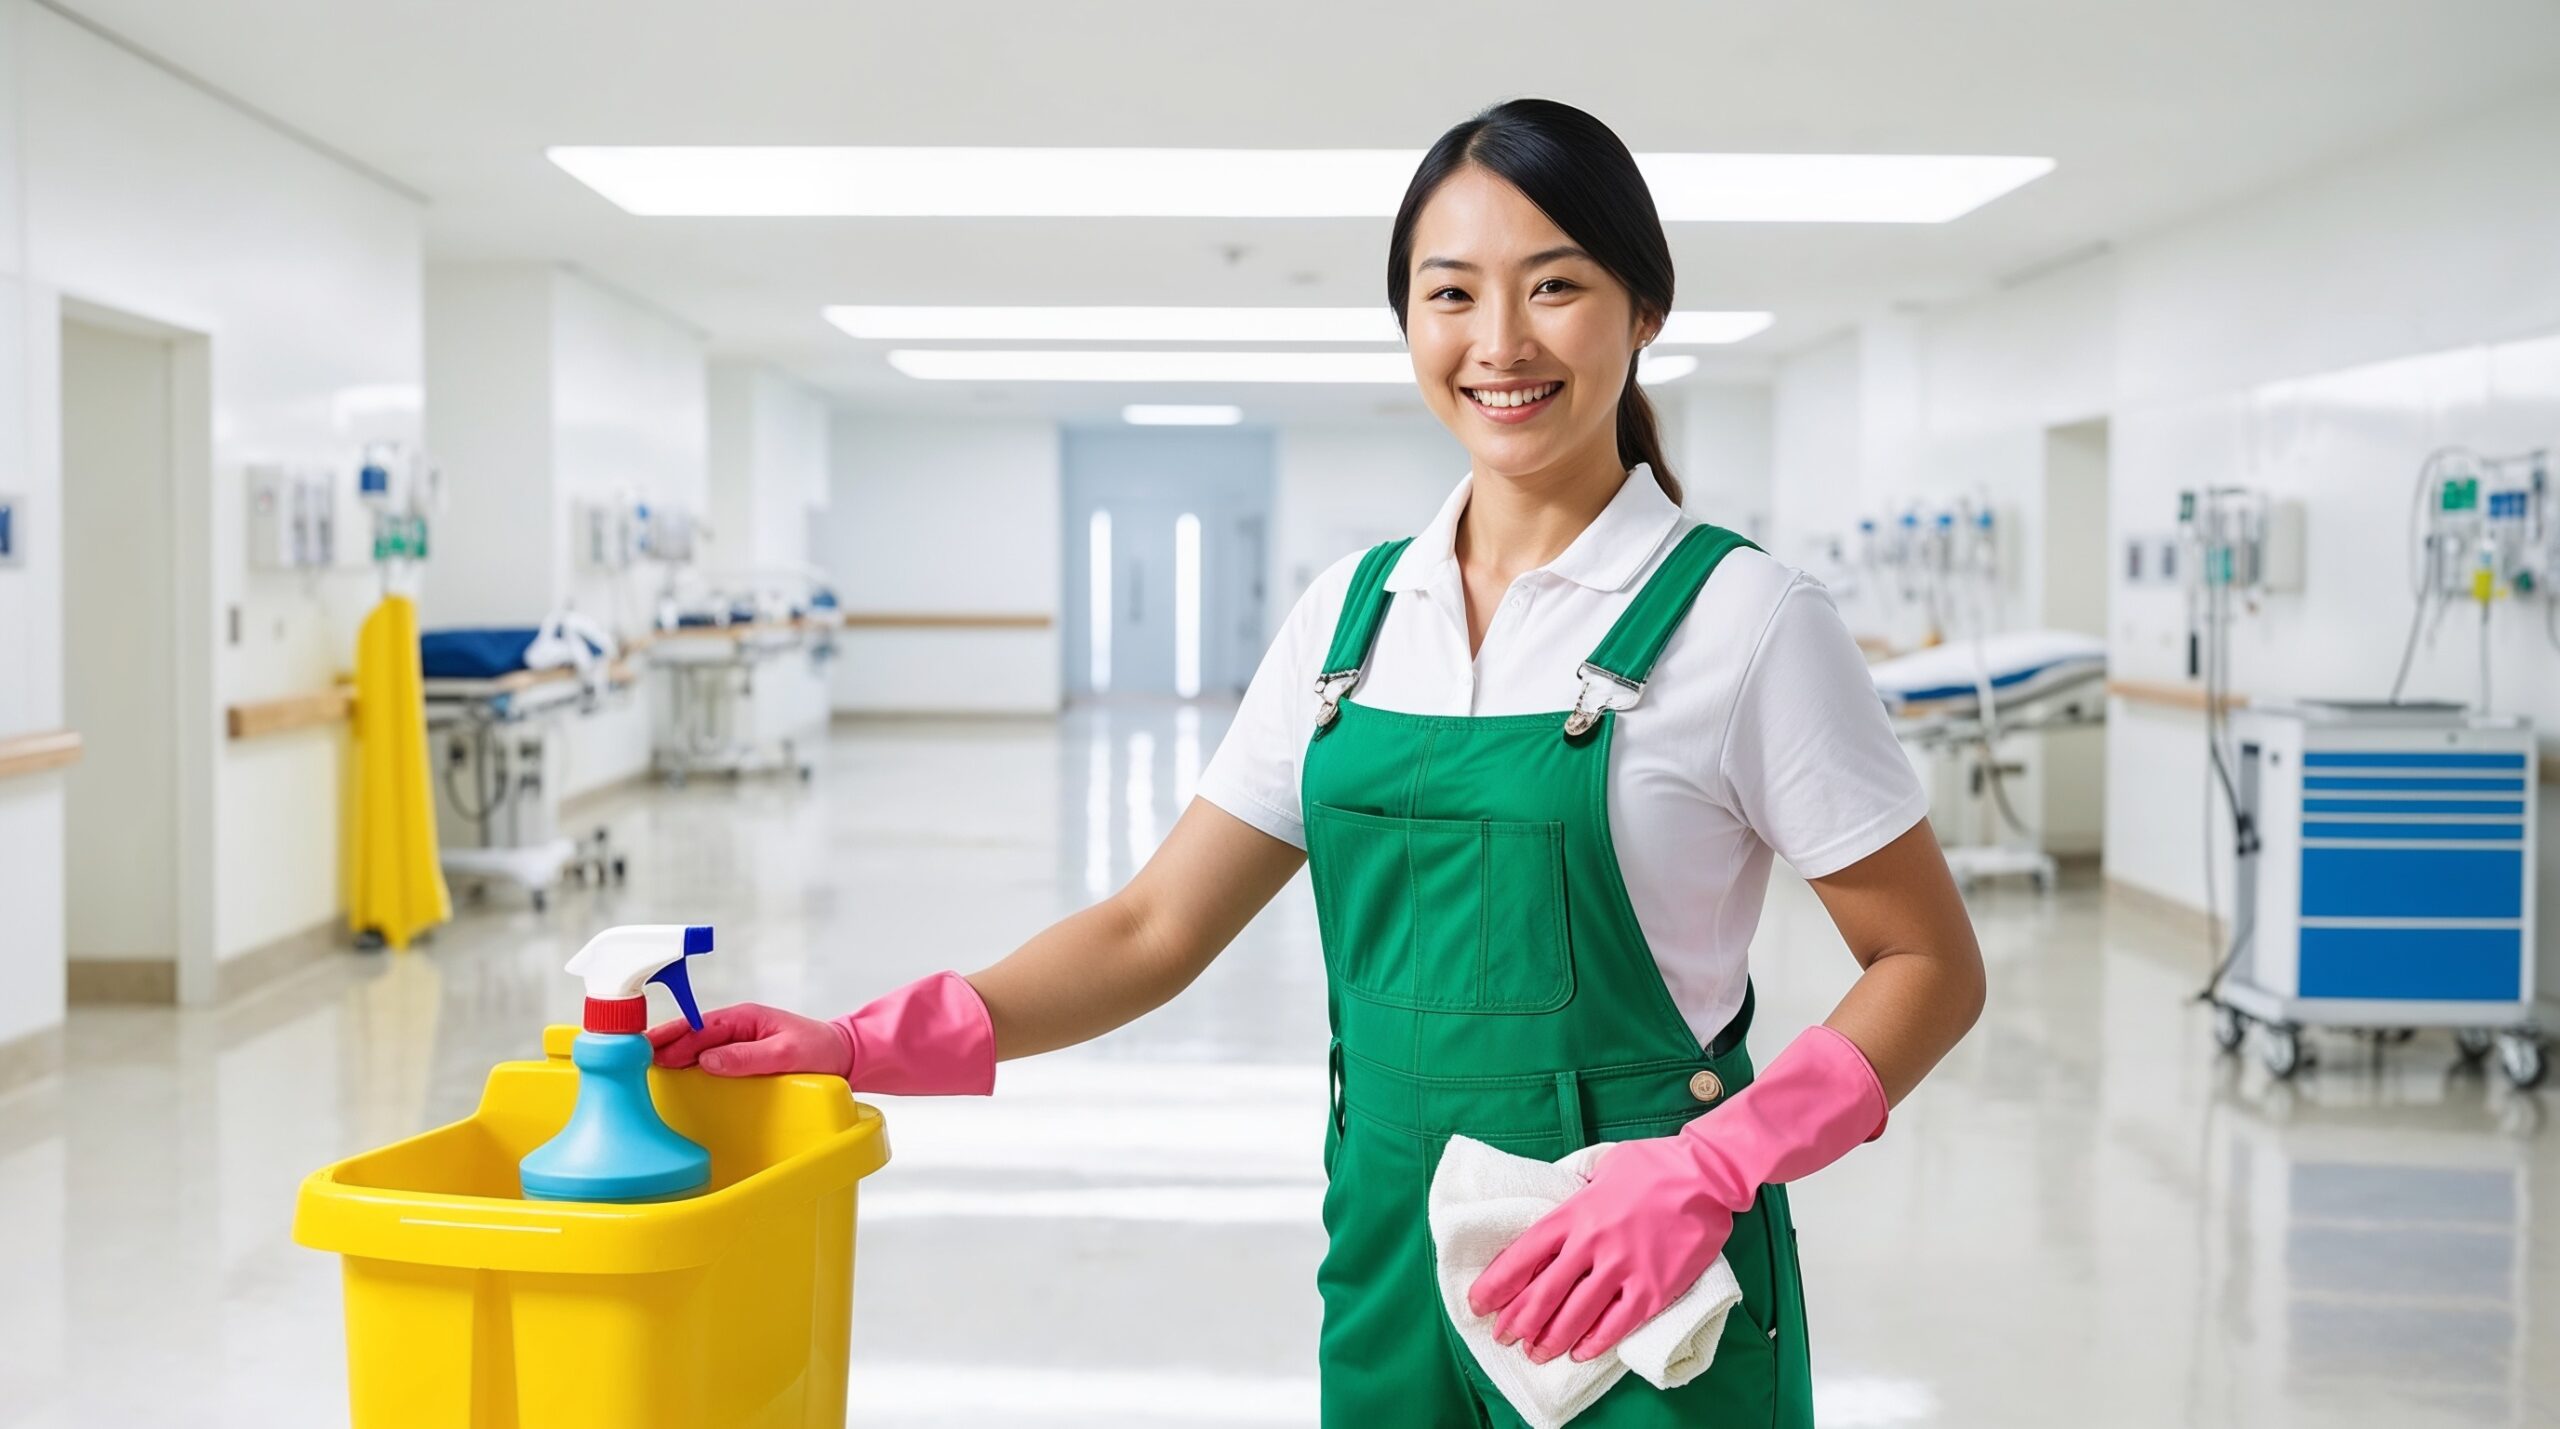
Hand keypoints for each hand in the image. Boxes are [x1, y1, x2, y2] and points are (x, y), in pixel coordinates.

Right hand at [649, 1003, 854, 1077]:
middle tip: (628, 1060)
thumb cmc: (821, 1051)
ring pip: (694, 1046)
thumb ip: (748, 1057)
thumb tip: (708, 1061)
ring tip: (640, 1069)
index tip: (646, 1048)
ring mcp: (736, 1041)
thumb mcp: (786, 1054)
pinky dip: (686, 1064)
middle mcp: (736, 1026)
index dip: (671, 1038)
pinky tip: (672, 1077)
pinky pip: (706, 1058)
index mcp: (745, 1017)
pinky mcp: (739, 1057)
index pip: (699, 1026)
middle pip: (689, 1034)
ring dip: (670, 1055)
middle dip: (660, 1045)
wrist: (844, 1057)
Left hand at [1467, 1134, 1741, 1364]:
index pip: (1522, 1256)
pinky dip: (1594, 1343)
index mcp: (1574, 1212)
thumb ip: (1574, 1198)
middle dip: (1517, 1321)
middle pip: (1542, 1294)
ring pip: (1574, 1316)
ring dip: (1550, 1340)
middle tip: (1505, 1337)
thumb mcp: (1599, 1169)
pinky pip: (1616, 1325)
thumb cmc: (1653, 1166)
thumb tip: (1554, 1221)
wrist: (1706, 1176)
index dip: (1496, 1285)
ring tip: (1537, 1352)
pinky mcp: (1653, 1289)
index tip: (1479, 1303)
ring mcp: (1623, 1268)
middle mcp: (1592, 1243)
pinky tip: (1580, 1352)